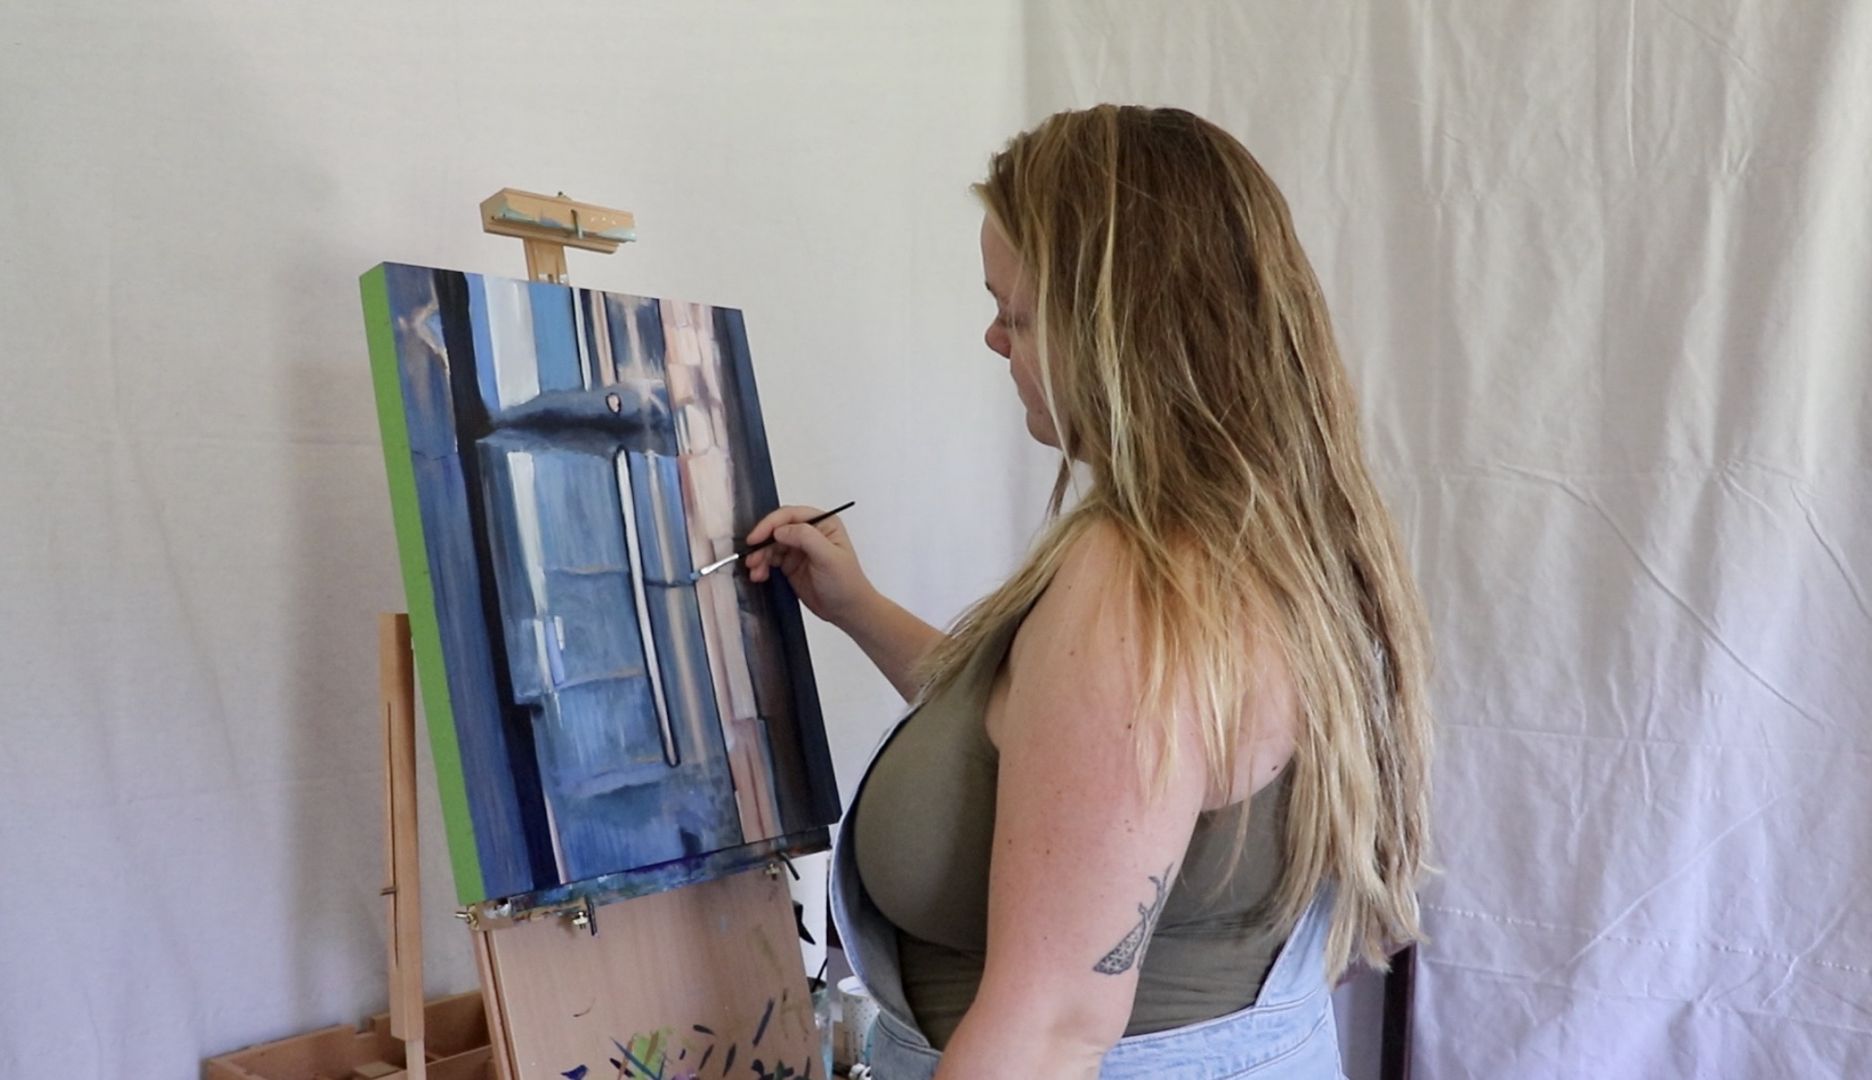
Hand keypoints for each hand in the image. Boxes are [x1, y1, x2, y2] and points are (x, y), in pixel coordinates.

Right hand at [743, 505, 876, 627]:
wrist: (847, 610)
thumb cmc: (847, 584)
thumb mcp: (829, 558)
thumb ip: (806, 538)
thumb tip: (781, 530)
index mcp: (822, 524)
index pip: (790, 515)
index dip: (770, 524)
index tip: (756, 537)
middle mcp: (809, 533)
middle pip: (777, 530)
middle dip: (762, 542)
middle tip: (752, 557)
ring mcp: (799, 549)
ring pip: (771, 545)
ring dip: (760, 556)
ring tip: (755, 570)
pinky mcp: (791, 565)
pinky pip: (770, 560)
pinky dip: (762, 566)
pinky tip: (759, 575)